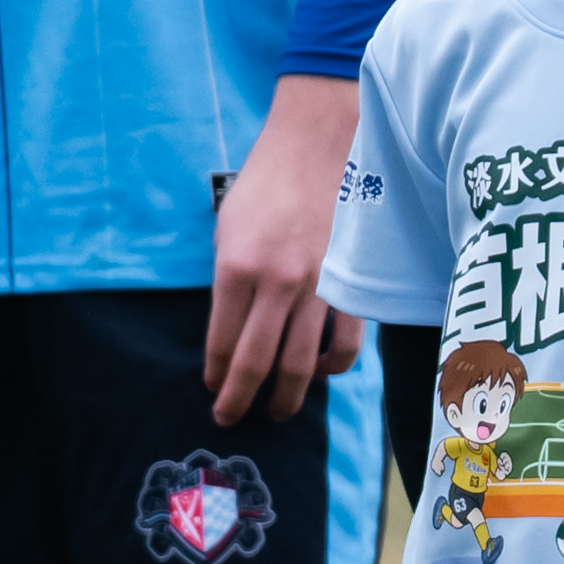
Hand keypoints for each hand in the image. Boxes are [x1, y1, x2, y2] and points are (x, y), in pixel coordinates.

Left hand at [204, 71, 360, 429]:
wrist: (319, 143)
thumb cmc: (267, 182)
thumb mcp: (227, 226)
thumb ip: (227, 279)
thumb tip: (228, 326)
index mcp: (237, 268)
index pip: (220, 342)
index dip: (214, 375)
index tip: (210, 389)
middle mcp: (277, 284)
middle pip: (255, 364)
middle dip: (238, 400)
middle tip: (229, 419)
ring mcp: (319, 288)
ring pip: (301, 365)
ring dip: (285, 399)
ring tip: (276, 413)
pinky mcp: (352, 286)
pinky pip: (345, 345)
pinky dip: (332, 368)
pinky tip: (320, 373)